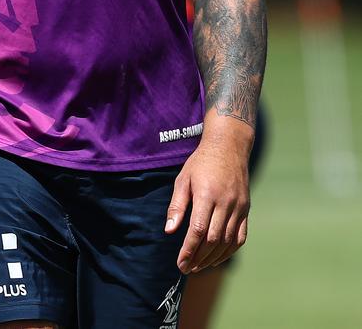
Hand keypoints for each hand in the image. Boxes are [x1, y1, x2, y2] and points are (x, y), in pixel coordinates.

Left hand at [165, 136, 249, 272]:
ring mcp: (238, 206)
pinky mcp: (246, 209)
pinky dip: (229, 251)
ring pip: (227, 241)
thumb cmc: (201, 162)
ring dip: (213, 258)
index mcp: (207, 194)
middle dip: (199, 258)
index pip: (198, 230)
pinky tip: (218, 257)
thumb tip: (169, 231)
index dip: (189, 250)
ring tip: (199, 266)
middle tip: (187, 268)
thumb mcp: (183, 179)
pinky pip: (240, 237)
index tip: (181, 263)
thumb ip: (177, 206)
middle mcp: (225, 202)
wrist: (228, 147)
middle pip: (213, 239)